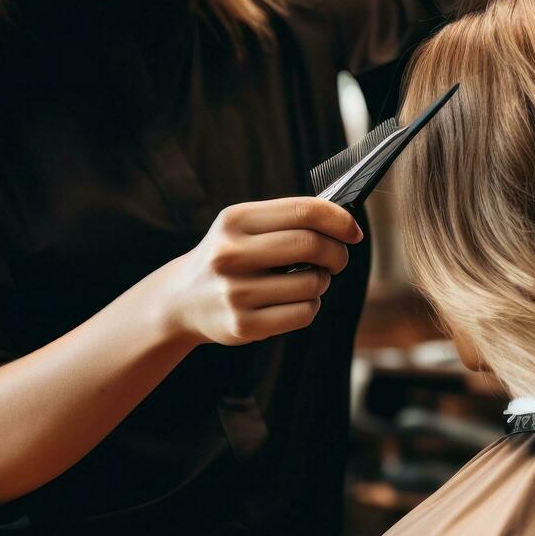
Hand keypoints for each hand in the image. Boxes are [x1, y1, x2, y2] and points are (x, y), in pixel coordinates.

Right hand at [156, 198, 361, 345]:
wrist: (181, 299)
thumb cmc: (229, 257)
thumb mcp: (244, 228)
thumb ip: (287, 220)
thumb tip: (345, 224)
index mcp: (235, 220)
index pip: (304, 211)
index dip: (340, 220)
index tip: (354, 232)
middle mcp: (230, 253)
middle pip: (312, 245)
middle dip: (337, 254)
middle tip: (336, 261)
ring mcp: (235, 292)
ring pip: (313, 284)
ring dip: (321, 282)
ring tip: (307, 282)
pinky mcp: (242, 325)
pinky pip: (304, 313)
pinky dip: (310, 307)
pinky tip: (295, 302)